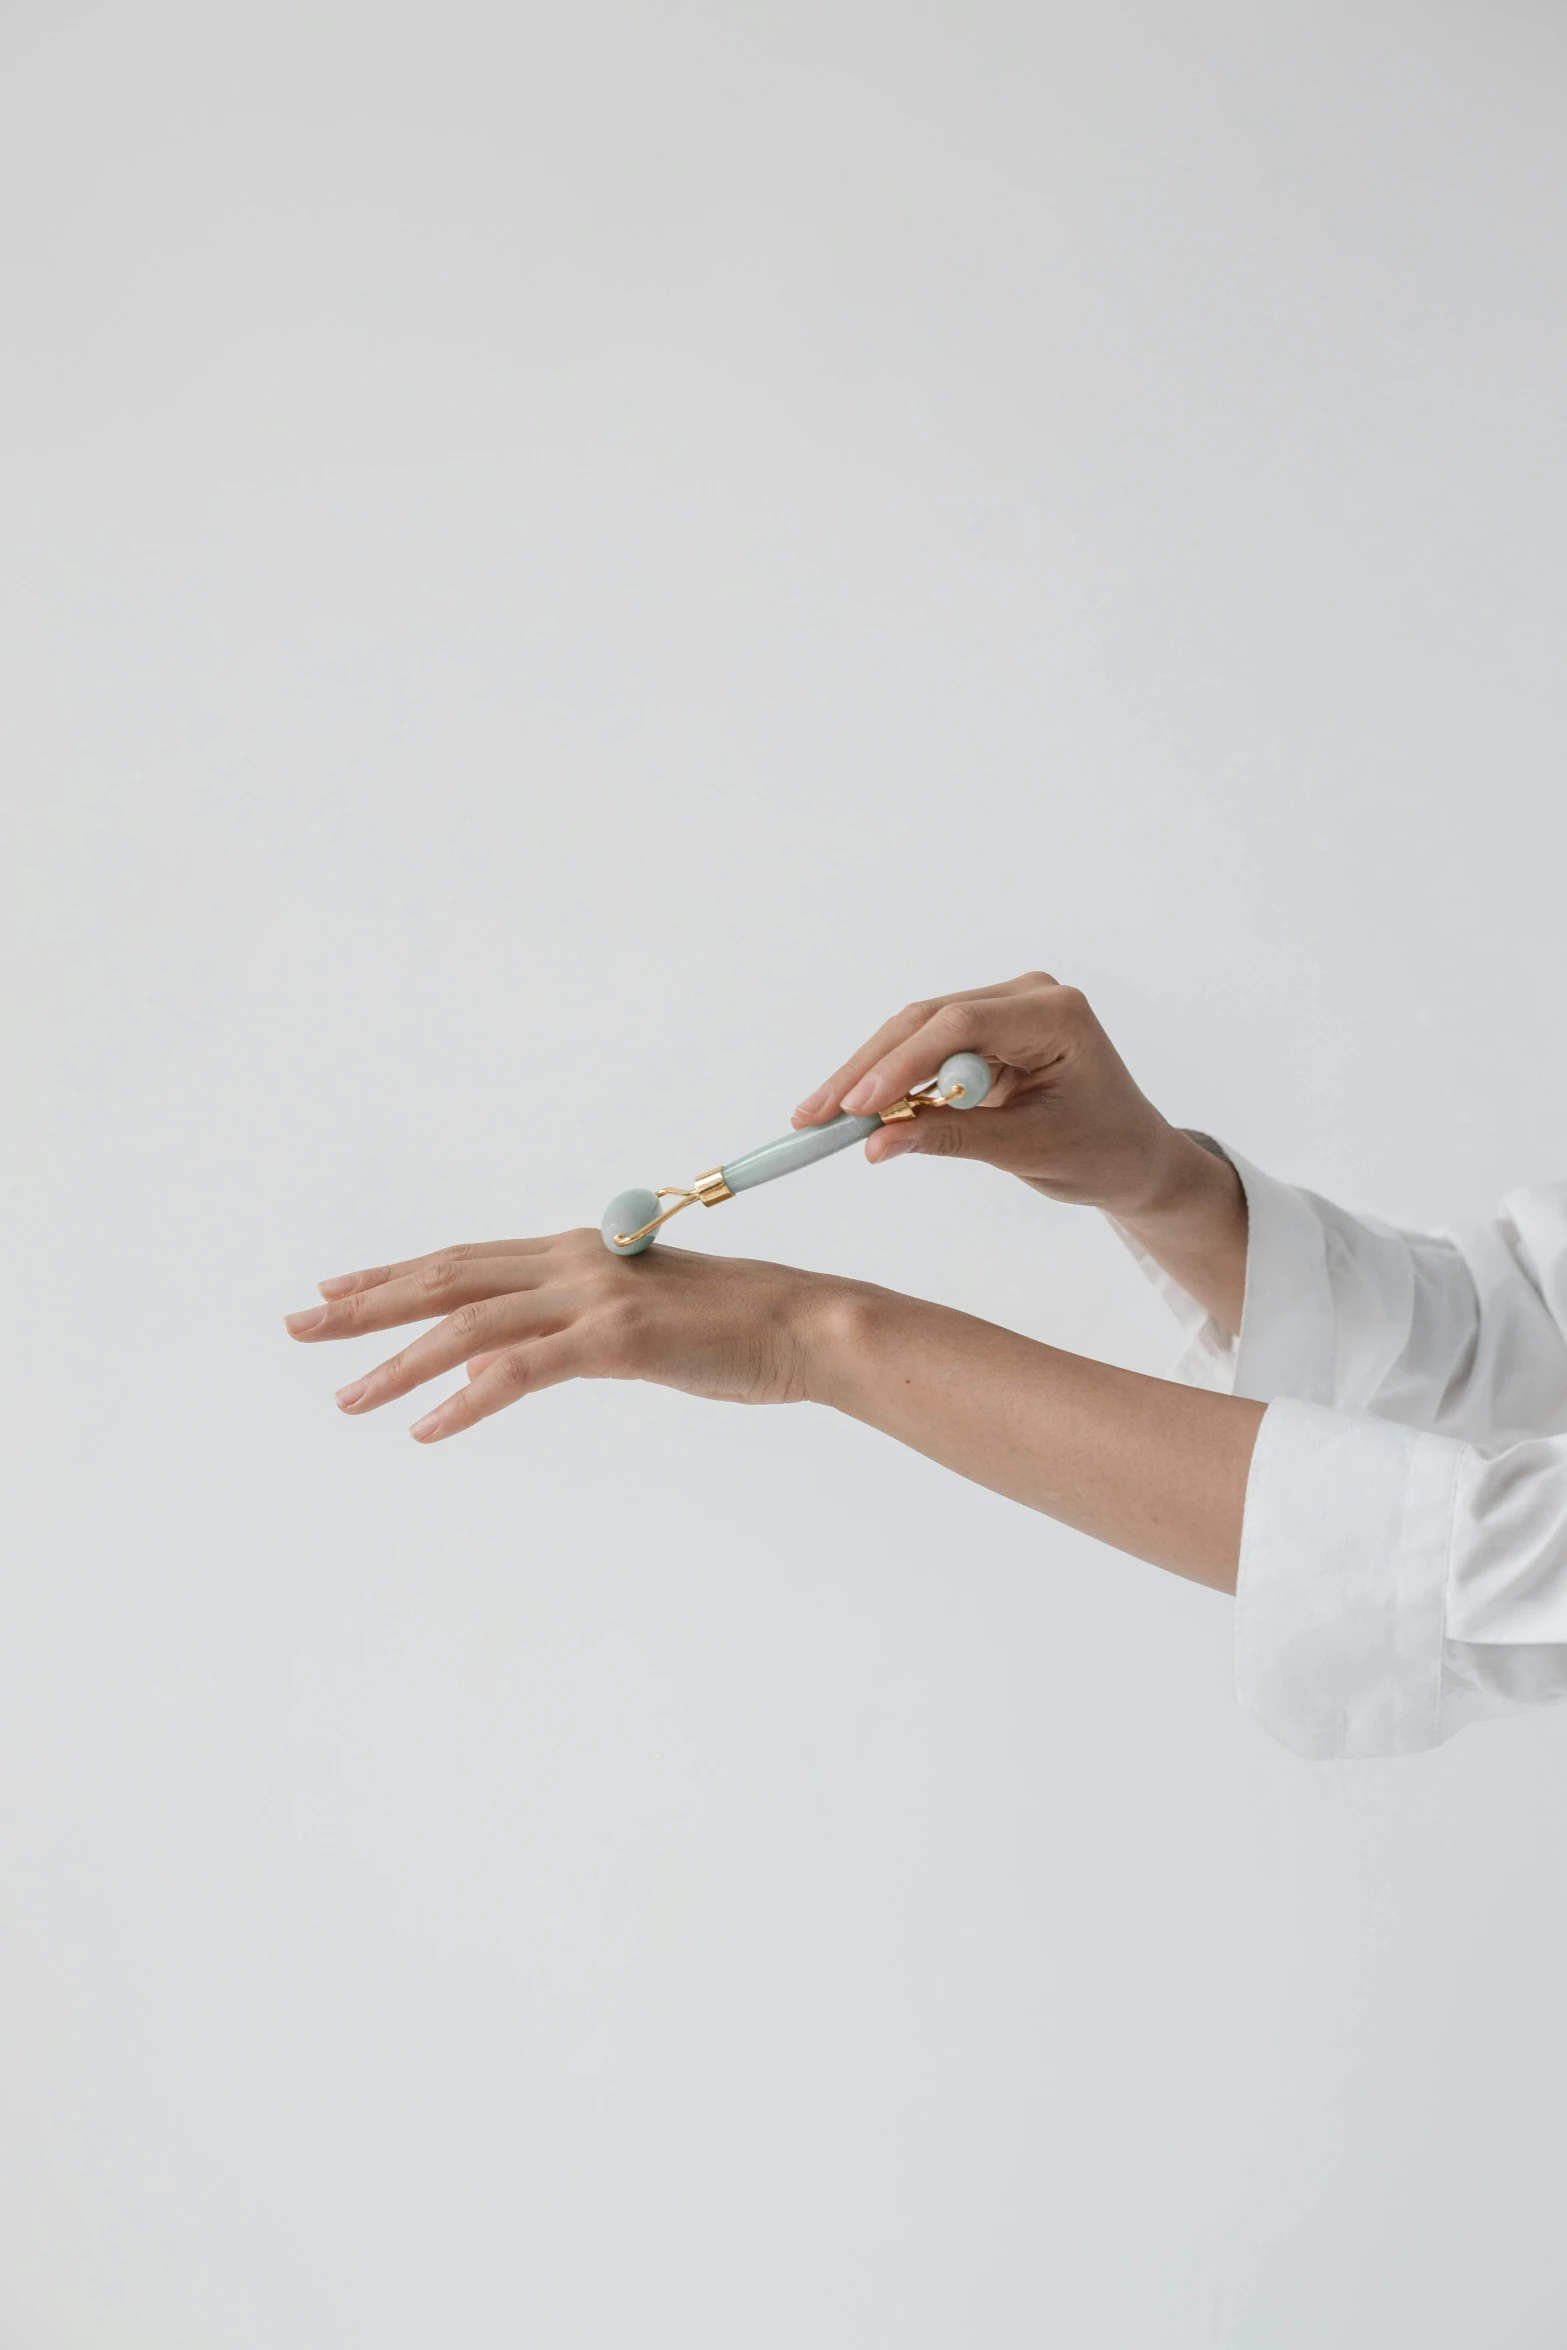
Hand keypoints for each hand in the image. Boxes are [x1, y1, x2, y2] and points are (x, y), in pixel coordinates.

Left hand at [284, 1233, 844, 1441]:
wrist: (804, 1326)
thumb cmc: (732, 1328)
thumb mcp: (638, 1320)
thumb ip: (571, 1328)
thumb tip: (505, 1357)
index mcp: (576, 1251)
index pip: (463, 1259)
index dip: (392, 1273)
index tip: (332, 1288)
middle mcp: (572, 1261)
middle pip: (445, 1279)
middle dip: (364, 1305)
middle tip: (297, 1327)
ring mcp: (592, 1296)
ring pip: (467, 1326)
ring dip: (398, 1364)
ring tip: (346, 1400)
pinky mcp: (614, 1339)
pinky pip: (519, 1371)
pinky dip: (465, 1399)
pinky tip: (425, 1429)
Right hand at [794, 970, 1247, 1331]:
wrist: (1133, 1155)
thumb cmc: (1100, 1152)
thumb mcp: (1028, 1151)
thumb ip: (952, 1139)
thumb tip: (876, 1143)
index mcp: (1057, 1015)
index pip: (961, 1026)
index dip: (901, 1065)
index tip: (857, 1109)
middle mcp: (1028, 996)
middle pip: (927, 1021)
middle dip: (867, 1070)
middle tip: (814, 1115)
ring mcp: (1005, 1006)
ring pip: (915, 1031)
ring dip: (867, 1074)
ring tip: (819, 1117)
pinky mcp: (985, 1028)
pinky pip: (923, 1046)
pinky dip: (890, 1079)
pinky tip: (852, 1108)